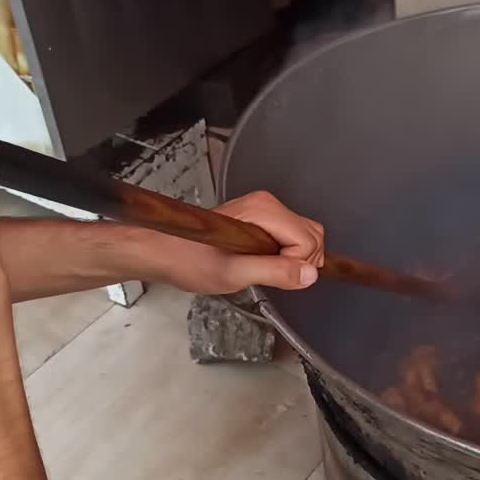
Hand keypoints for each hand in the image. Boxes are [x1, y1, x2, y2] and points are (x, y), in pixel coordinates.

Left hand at [150, 191, 325, 293]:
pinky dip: (286, 254)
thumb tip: (309, 275)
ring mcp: (266, 209)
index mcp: (264, 211)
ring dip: (293, 259)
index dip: (294, 265)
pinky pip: (293, 236)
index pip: (307, 242)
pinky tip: (262, 261)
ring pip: (306, 236)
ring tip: (262, 268)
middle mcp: (268, 204)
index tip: (268, 273)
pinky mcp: (263, 218)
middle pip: (313, 235)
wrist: (166, 251)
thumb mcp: (235, 274)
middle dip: (299, 261)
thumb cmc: (192, 260)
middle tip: (268, 273)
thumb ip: (275, 272)